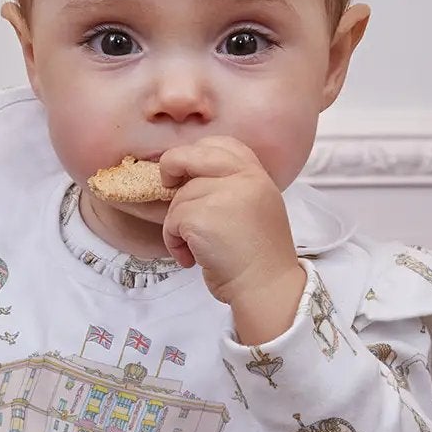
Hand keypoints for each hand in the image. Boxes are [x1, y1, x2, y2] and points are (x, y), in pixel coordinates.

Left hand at [156, 136, 304, 337]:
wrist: (266, 287)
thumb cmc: (257, 258)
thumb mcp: (255, 208)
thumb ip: (232, 188)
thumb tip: (188, 180)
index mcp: (257, 174)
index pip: (222, 144)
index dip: (197, 154)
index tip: (188, 173)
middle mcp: (243, 178)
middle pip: (191, 155)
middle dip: (171, 166)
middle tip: (166, 185)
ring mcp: (224, 194)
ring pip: (179, 197)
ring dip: (177, 226)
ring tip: (194, 248)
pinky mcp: (203, 216)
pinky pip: (173, 221)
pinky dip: (174, 242)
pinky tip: (191, 258)